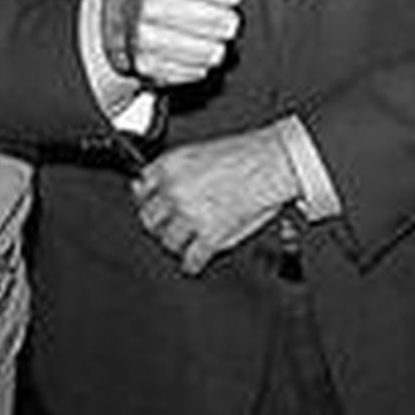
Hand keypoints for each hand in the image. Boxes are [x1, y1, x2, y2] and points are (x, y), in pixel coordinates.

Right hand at [118, 0, 243, 87]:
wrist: (123, 13)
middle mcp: (153, 9)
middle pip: (225, 23)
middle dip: (223, 17)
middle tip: (209, 10)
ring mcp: (150, 40)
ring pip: (214, 51)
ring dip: (211, 42)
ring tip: (198, 30)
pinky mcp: (152, 68)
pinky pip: (197, 70)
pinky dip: (197, 61)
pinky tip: (186, 46)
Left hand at [131, 127, 298, 274]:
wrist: (273, 162)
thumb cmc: (246, 153)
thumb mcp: (198, 151)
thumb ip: (171, 170)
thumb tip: (148, 185)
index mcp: (170, 166)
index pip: (141, 190)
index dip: (150, 200)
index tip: (154, 205)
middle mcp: (175, 191)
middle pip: (150, 220)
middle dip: (161, 224)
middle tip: (173, 224)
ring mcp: (190, 216)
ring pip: (168, 242)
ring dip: (178, 243)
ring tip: (189, 239)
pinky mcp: (210, 237)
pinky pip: (191, 261)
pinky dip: (194, 263)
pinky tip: (197, 258)